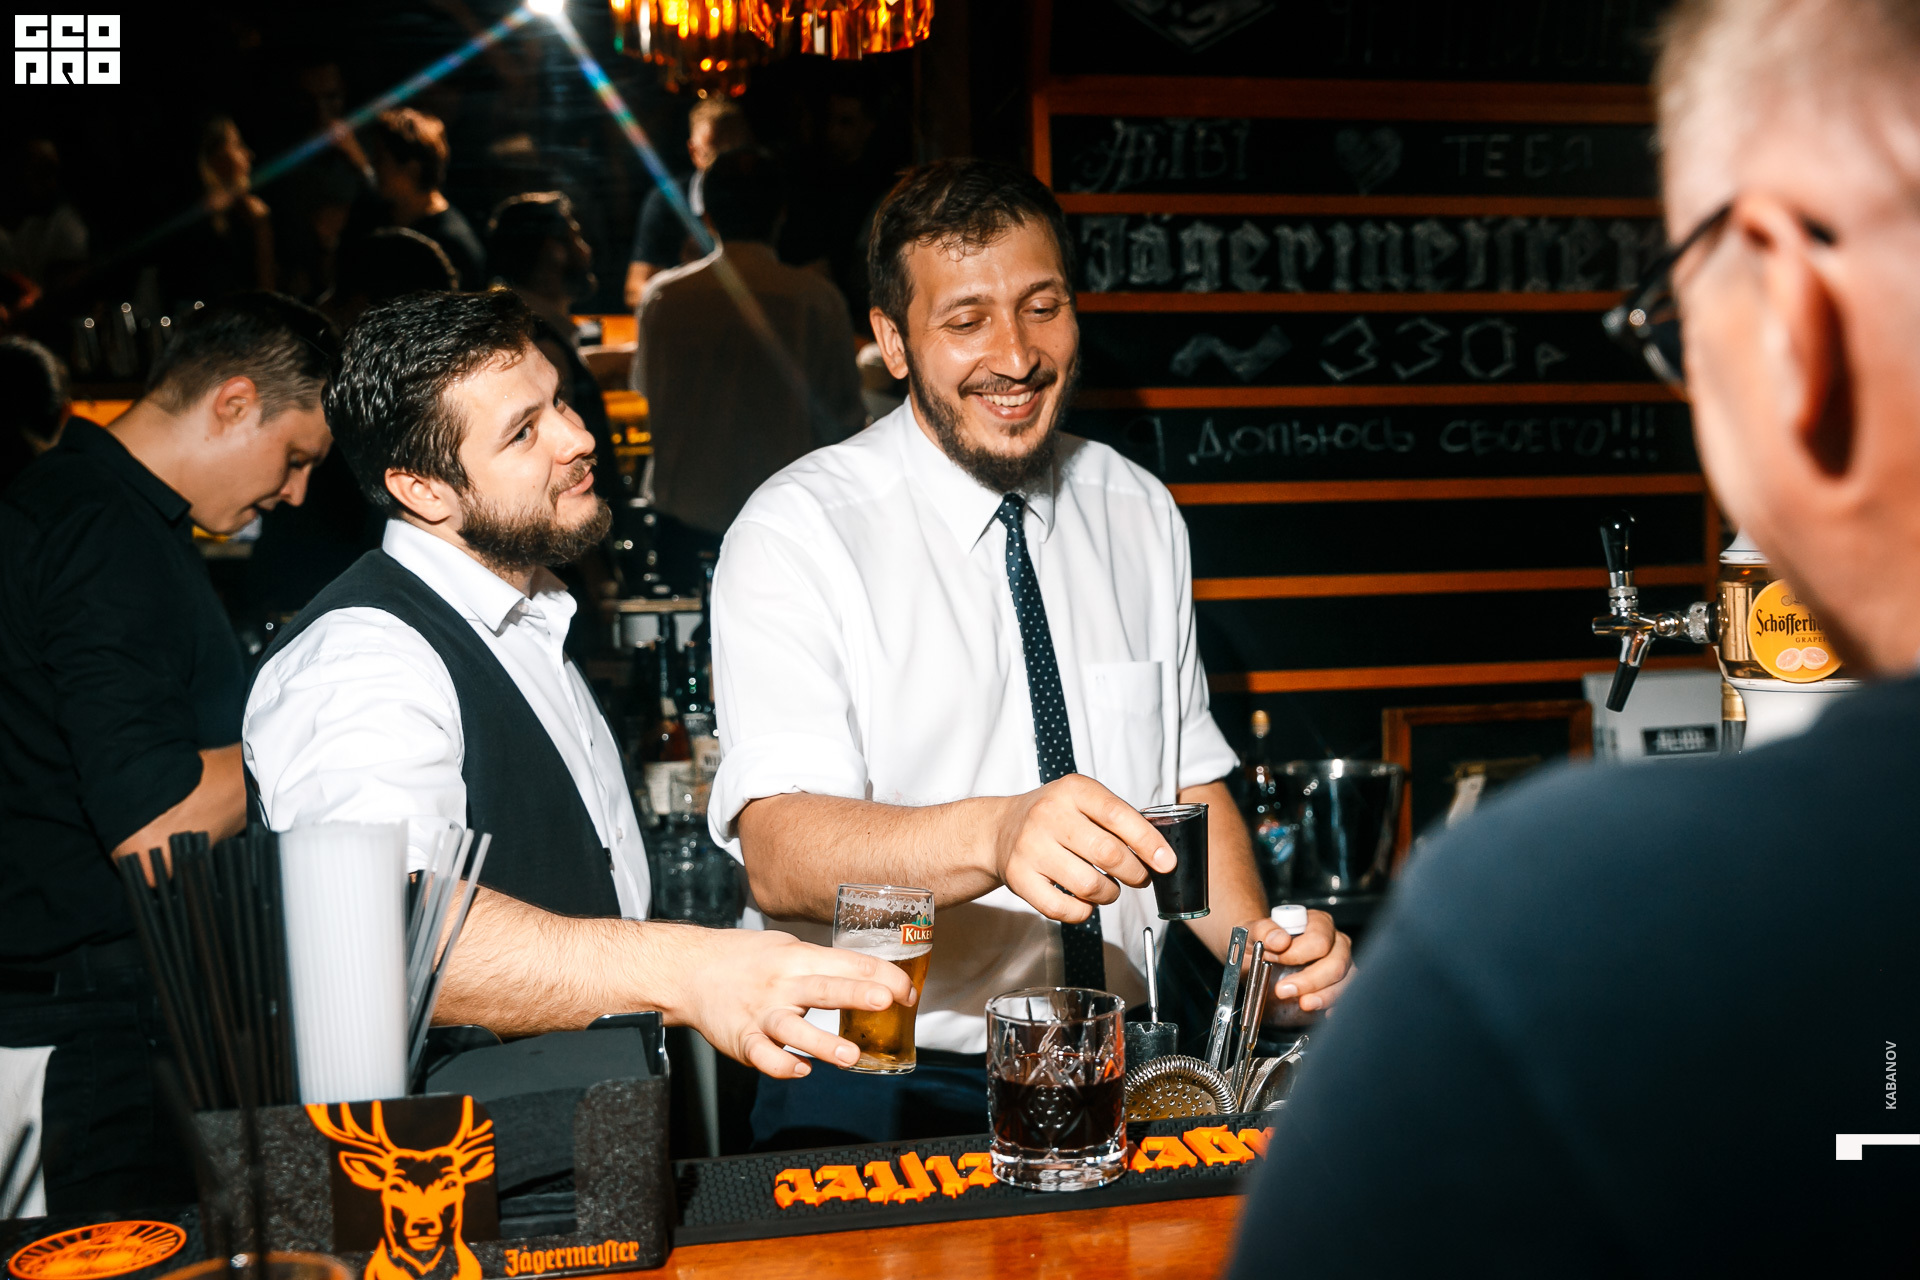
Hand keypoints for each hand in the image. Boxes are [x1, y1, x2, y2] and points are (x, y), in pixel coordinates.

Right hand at [669, 927, 915, 1078]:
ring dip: (822, 1042)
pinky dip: (780, 1064)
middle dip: (857, 993)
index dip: (881, 975)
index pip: (848, 962)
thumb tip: (873, 977)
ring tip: (850, 1056)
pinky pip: (762, 1054)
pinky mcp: (742, 1038)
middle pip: (824, 988)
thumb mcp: (788, 949)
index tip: (908, 990)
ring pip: (794, 1028)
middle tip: (887, 1001)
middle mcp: (782, 984)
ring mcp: (761, 1012)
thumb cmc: (747, 959)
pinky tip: (800, 1071)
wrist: (691, 970)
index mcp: (800, 958)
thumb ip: (825, 965)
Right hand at [989, 775, 1174, 923]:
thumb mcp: (1082, 801)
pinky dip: (1084, 911)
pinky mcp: (1019, 878)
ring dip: (1111, 894)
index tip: (1167, 862)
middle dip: (1135, 873)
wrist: (999, 829)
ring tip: (1110, 888)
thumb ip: (1118, 820)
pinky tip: (1086, 901)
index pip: (1118, 815)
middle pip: (1108, 854)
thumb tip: (1160, 855)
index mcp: (1072, 790)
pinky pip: (1063, 909)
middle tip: (1140, 878)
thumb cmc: (1054, 817)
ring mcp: (1030, 848)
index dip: (1148, 841)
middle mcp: (1048, 815)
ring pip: (1089, 885)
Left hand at [1244, 910, 1352, 1013]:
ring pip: (1343, 983)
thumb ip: (1264, 930)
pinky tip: (1319, 1011)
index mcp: (1318, 923)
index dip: (1297, 953)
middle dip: (1310, 980)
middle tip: (1283, 990)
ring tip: (1303, 1003)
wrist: (1260, 959)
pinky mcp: (1340, 986)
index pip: (1319, 939)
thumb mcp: (1255, 932)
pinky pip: (1344, 998)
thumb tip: (1280, 939)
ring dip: (1323, 996)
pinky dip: (1332, 1006)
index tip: (1274, 960)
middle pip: (1336, 963)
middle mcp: (1336, 943)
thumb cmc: (1262, 942)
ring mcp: (1342, 965)